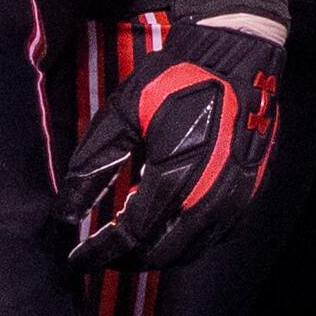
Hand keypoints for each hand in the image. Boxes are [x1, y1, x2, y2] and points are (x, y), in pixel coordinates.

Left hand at [58, 16, 286, 271]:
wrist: (238, 56)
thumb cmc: (177, 78)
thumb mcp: (121, 114)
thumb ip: (92, 167)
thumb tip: (66, 213)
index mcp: (175, 179)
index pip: (130, 237)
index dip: (99, 252)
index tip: (76, 258)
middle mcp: (209, 199)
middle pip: (161, 253)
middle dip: (126, 258)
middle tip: (101, 250)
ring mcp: (234, 199)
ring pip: (190, 250)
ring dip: (156, 253)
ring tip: (130, 241)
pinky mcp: (249, 192)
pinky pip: (214, 236)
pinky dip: (186, 241)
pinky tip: (167, 225)